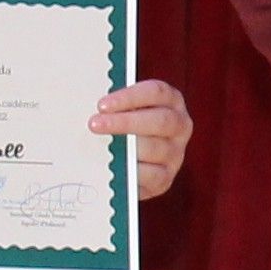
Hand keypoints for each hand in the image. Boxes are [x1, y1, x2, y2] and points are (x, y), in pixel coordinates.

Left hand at [91, 78, 193, 198]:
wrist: (130, 161)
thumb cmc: (123, 127)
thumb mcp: (123, 110)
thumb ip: (114, 106)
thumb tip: (90, 103)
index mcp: (171, 101)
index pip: (156, 92)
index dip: (129, 97)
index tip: (102, 105)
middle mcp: (180, 126)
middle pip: (160, 120)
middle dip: (125, 122)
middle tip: (94, 124)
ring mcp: (175, 153)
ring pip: (154, 149)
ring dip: (124, 148)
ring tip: (98, 147)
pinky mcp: (166, 177)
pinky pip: (151, 175)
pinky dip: (130, 171)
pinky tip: (112, 168)